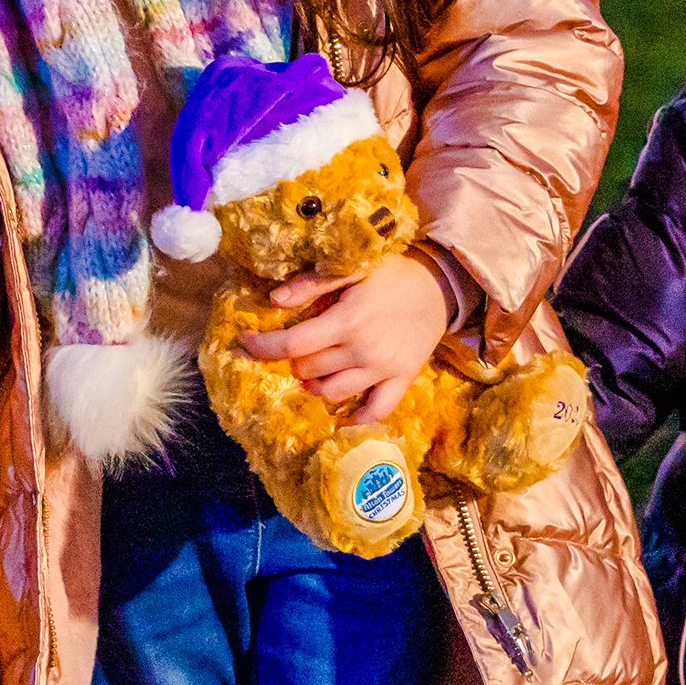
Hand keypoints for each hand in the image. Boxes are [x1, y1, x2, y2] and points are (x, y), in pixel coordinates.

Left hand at [241, 254, 450, 424]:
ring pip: (334, 392)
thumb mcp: (354, 267)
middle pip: (310, 370)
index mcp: (347, 320)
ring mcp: (383, 369)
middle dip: (294, 360)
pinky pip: (377, 410)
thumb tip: (274, 300)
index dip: (265, 346)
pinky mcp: (402, 379)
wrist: (440, 285)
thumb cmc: (392, 273)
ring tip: (315, 372)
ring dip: (316, 385)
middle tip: (296, 347)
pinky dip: (358, 418)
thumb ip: (314, 283)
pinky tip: (344, 416)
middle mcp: (363, 350)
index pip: (295, 344)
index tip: (244, 342)